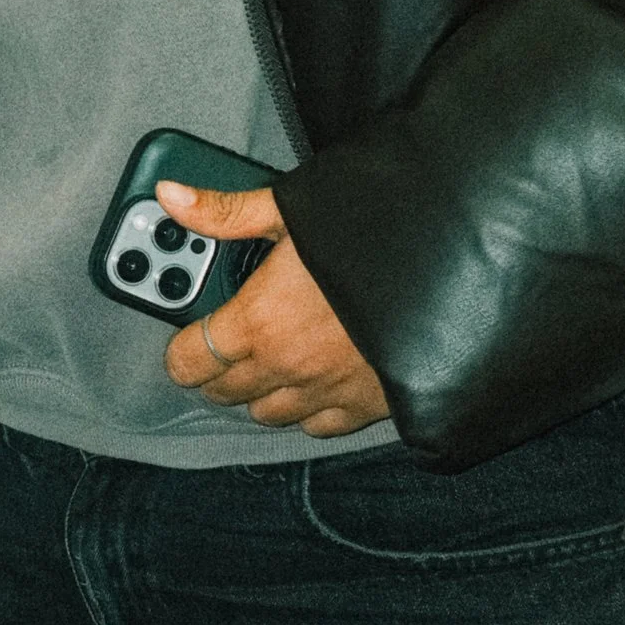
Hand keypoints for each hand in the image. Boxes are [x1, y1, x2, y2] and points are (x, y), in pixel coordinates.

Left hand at [156, 180, 389, 435]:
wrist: (451, 266)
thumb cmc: (373, 235)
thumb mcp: (292, 210)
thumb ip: (226, 212)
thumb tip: (172, 198)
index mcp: (259, 321)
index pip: (189, 360)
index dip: (181, 348)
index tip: (188, 333)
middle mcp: (286, 366)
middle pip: (224, 391)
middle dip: (218, 367)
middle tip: (227, 337)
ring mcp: (326, 392)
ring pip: (268, 414)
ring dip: (260, 390)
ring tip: (271, 356)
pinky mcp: (366, 407)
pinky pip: (319, 427)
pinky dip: (309, 409)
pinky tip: (315, 379)